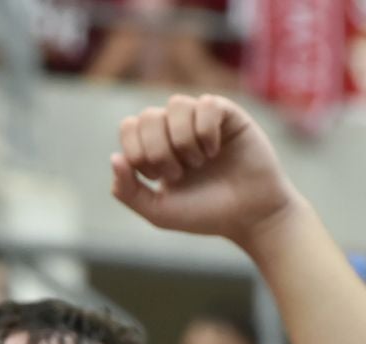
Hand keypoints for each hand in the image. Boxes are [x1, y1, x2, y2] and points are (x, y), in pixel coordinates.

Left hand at [110, 95, 302, 249]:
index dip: (137, 151)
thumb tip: (115, 158)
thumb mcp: (159, 212)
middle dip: (159, 150)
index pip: (130, 126)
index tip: (157, 178)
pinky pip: (205, 104)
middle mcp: (176, 128)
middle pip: (148, 115)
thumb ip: (129, 192)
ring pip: (176, 104)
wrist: (250, 216)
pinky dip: (206, 131)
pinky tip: (215, 150)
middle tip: (181, 173)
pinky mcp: (227, 114)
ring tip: (200, 162)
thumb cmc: (206, 214)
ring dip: (183, 140)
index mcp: (156, 146)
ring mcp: (201, 118)